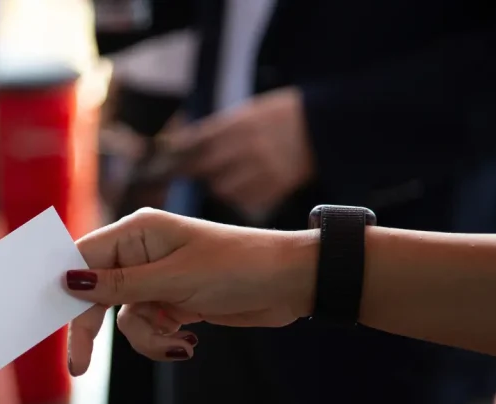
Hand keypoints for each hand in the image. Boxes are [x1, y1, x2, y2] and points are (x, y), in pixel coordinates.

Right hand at [64, 209, 317, 373]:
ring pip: (122, 317)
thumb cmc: (237, 267)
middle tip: (78, 367)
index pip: (82, 258)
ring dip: (145, 336)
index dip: (62, 286)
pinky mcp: (172, 301)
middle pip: (95, 292)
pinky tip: (188, 342)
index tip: (41, 317)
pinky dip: (161, 341)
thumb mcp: (174, 280)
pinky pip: (146, 327)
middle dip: (91, 328)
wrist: (290, 285)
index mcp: (137, 232)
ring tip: (177, 339)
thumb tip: (68, 281)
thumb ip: (119, 285)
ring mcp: (156, 278)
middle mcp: (140, 252)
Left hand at [163, 88, 313, 217]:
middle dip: (197, 171)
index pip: (197, 142)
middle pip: (205, 168)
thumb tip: (181, 143)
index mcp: (241, 122)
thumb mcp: (250, 110)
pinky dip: (241, 197)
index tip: (169, 161)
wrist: (326, 126)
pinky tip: (248, 186)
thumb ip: (219, 128)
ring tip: (229, 177)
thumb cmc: (282, 117)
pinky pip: (246, 201)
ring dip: (220, 185)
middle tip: (197, 171)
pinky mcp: (278, 187)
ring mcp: (264, 168)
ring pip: (223, 188)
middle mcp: (250, 145)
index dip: (179, 154)